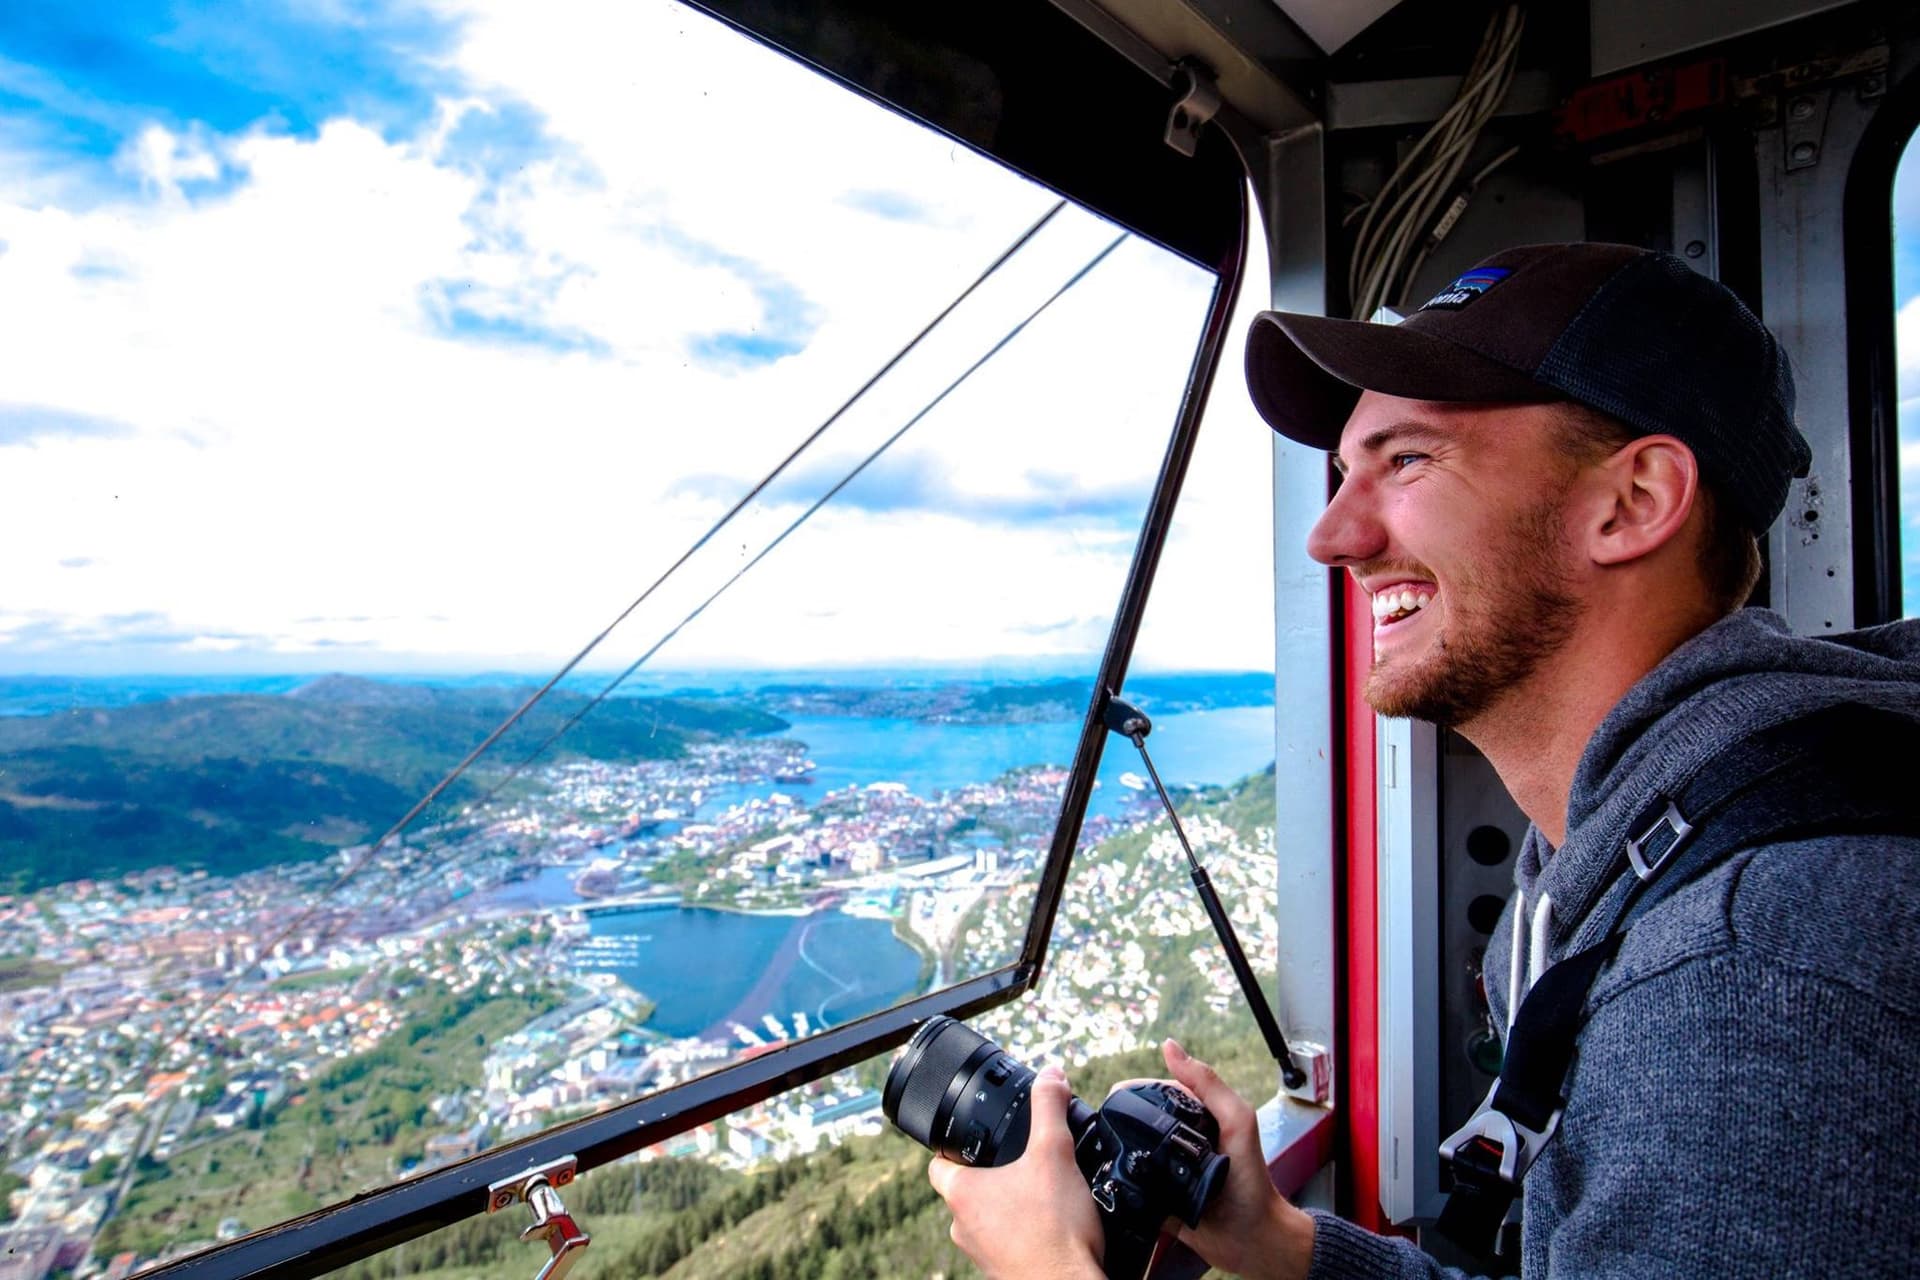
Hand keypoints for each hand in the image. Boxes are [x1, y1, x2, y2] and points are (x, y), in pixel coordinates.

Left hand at [928, 1064, 1104, 1279]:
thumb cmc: (1053, 1230)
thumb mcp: (1054, 1153)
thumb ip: (1049, 1109)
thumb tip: (1051, 1076)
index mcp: (962, 1193)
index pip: (938, 1161)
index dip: (952, 1145)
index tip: (973, 1136)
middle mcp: (962, 1226)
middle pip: (965, 1189)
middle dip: (991, 1174)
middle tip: (1020, 1160)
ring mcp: (981, 1253)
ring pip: (986, 1218)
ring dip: (1008, 1204)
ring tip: (1041, 1191)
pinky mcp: (1002, 1271)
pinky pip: (1005, 1242)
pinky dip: (1022, 1230)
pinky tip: (1050, 1223)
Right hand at [1115, 1040, 1315, 1279]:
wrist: (1253, 1239)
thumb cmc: (1252, 1180)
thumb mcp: (1237, 1121)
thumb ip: (1208, 1084)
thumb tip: (1170, 1046)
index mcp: (1197, 1117)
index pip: (1158, 1092)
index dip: (1133, 1089)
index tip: (1110, 1095)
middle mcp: (1180, 1140)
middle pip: (1140, 1120)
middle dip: (1118, 1117)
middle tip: (1097, 1122)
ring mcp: (1168, 1169)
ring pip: (1132, 1150)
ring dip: (1114, 1147)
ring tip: (1094, 1146)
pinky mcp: (1158, 1199)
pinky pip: (1132, 1184)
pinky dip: (1119, 1177)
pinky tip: (1104, 1174)